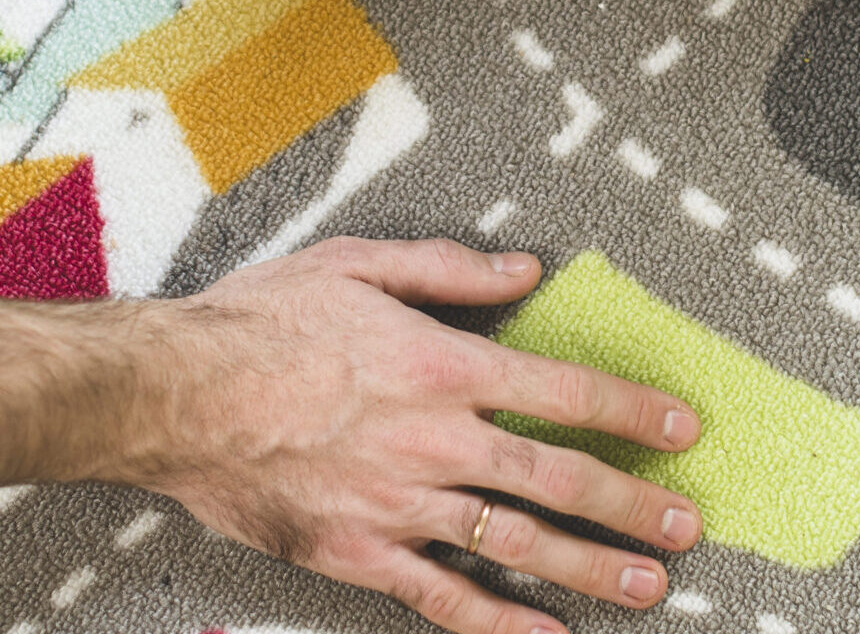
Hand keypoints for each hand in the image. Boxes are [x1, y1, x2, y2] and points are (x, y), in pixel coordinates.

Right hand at [112, 237, 702, 633]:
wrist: (170, 394)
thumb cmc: (256, 320)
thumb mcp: (357, 263)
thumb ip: (449, 270)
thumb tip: (525, 270)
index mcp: (444, 366)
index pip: (565, 392)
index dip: (630, 411)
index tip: (680, 428)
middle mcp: (438, 442)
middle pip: (560, 480)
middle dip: (634, 504)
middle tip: (690, 523)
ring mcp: (402, 507)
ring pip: (519, 545)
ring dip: (593, 567)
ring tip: (651, 585)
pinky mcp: (360, 555)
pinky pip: (446, 599)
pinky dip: (502, 624)